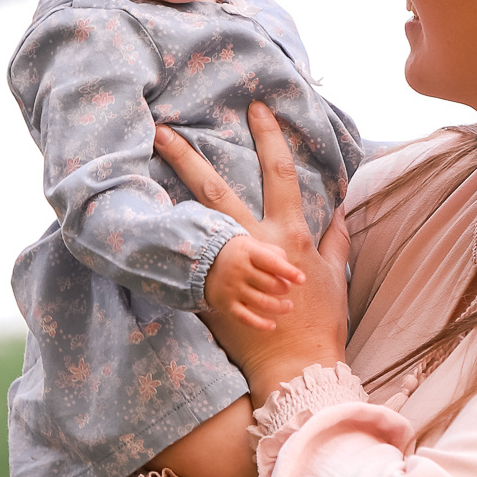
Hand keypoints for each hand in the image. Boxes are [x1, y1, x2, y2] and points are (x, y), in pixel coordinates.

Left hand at [155, 103, 349, 400]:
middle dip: (187, 155)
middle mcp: (254, 243)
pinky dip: (161, 244)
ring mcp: (226, 268)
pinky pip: (182, 264)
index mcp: (289, 234)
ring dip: (162, 194)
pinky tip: (138, 227)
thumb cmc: (321, 323)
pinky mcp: (207, 293)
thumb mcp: (334, 276)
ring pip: (188, 220)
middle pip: (214, 188)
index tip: (255, 108)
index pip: (279, 172)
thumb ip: (335, 240)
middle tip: (161, 129)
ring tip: (136, 175)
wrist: (296, 367)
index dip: (268, 137)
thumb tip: (340, 210)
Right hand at [203, 230, 304, 332]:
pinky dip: (260, 324)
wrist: (203, 262)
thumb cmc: (238, 254)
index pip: (272, 263)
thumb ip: (274, 253)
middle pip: (269, 284)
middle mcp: (238, 271)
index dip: (289, 272)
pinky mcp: (226, 305)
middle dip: (283, 288)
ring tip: (288, 306)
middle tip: (286, 288)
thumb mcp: (253, 245)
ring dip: (279, 307)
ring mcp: (232, 289)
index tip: (302, 279)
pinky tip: (272, 325)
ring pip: (261, 302)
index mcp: (247, 252)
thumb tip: (291, 271)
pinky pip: (245, 318)